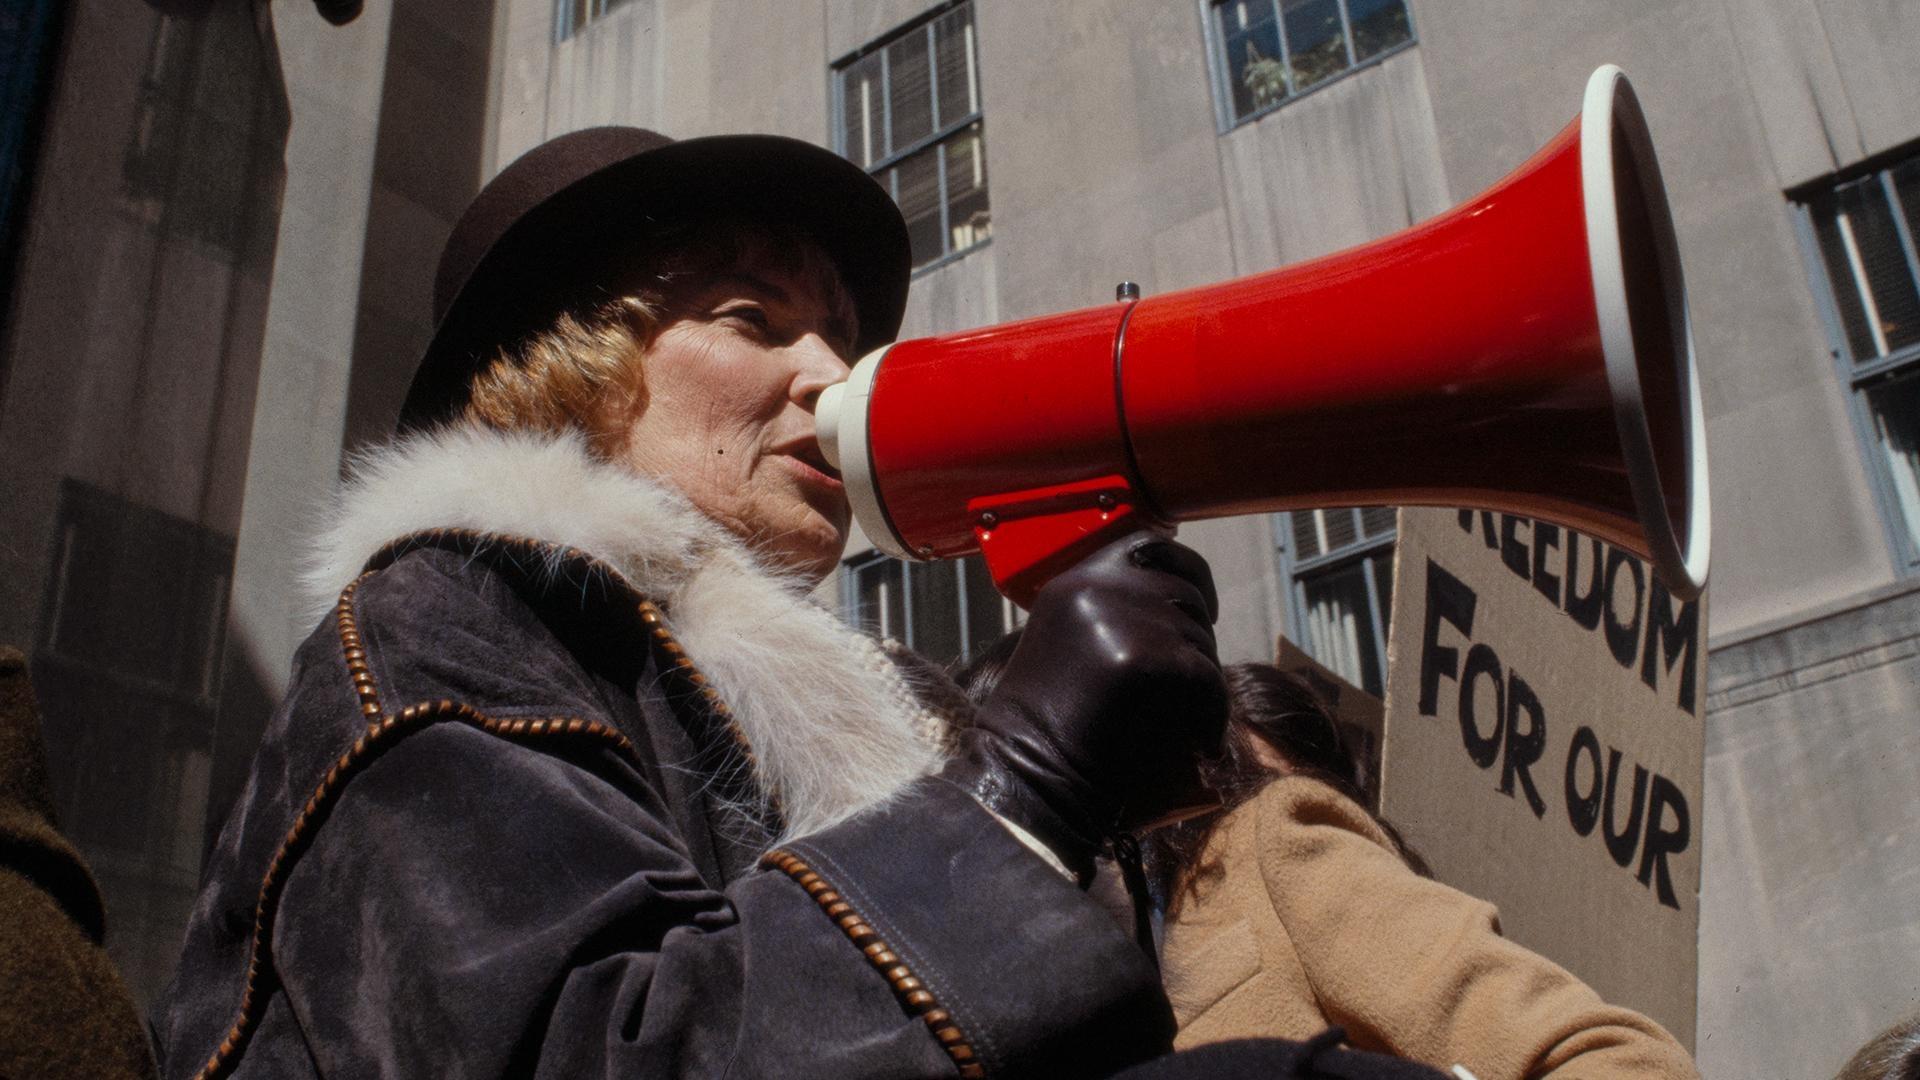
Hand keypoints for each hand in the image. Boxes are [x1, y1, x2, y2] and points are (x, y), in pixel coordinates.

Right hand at [942, 532, 1228, 879]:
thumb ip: (1112, 614)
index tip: (1205, 609)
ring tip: (1182, 727)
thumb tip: (1185, 599)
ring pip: (1199, 640)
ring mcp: (1113, 618)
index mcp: (1069, 582)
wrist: (1026, 781)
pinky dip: (1211, 717)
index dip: (1188, 573)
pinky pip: (1205, 679)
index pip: (1149, 545)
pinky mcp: (1137, 658)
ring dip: (1202, 688)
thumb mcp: (1070, 647)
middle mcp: (1090, 587)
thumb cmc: (1050, 731)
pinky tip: (1198, 746)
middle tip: (1187, 694)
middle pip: (1185, 594)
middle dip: (1198, 644)